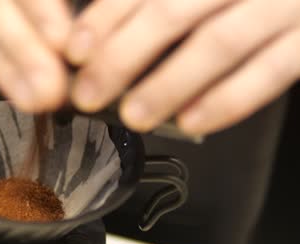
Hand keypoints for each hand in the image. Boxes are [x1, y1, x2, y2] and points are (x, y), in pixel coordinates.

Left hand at [66, 0, 299, 134]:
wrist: (298, 2)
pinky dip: (229, 99)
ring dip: (169, 84)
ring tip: (134, 115)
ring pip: (218, 43)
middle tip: (89, 93)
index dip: (105, 19)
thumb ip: (151, 7)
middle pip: (172, 13)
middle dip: (123, 57)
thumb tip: (96, 39)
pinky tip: (193, 122)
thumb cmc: (234, 2)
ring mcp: (280, 6)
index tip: (75, 52)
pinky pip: (271, 71)